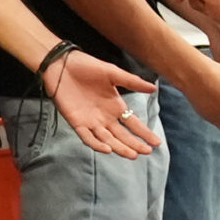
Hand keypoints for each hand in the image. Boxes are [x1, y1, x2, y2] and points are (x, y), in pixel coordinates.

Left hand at [45, 51, 161, 157]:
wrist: (62, 64)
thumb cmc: (87, 66)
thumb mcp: (113, 73)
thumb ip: (132, 82)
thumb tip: (154, 88)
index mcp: (116, 106)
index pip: (133, 124)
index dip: (144, 133)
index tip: (156, 143)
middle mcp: (105, 117)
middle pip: (122, 135)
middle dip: (135, 144)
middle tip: (147, 152)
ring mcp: (91, 122)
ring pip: (108, 140)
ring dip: (120, 148)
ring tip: (132, 155)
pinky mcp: (77, 123)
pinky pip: (88, 137)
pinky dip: (97, 144)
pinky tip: (108, 149)